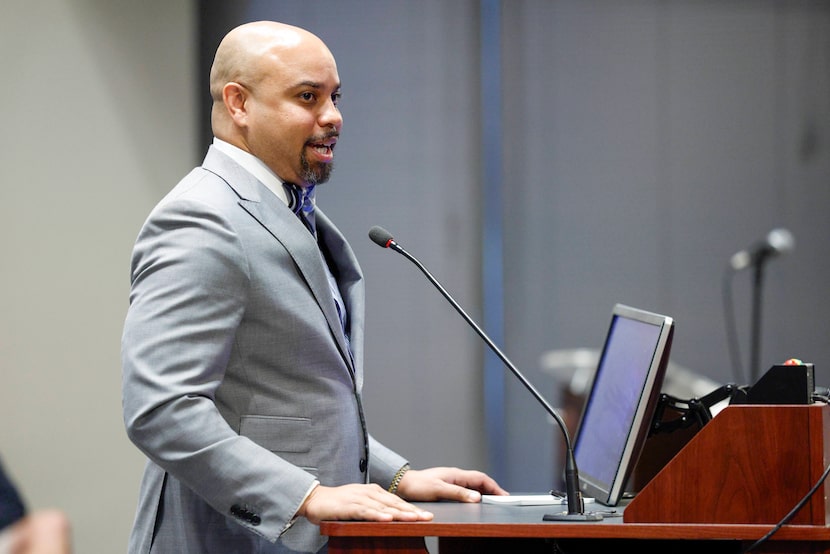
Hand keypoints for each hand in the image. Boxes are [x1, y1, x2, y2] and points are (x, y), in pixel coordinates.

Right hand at [298, 483, 433, 524]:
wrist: (315, 499)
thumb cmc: (338, 504)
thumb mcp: (360, 504)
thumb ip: (375, 508)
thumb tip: (392, 517)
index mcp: (373, 491)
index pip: (396, 501)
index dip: (412, 508)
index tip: (427, 515)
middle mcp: (369, 492)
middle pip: (394, 502)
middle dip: (412, 511)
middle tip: (428, 517)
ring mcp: (359, 498)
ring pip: (383, 506)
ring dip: (399, 513)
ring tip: (414, 519)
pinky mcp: (348, 506)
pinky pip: (365, 511)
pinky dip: (377, 515)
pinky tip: (388, 519)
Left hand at [396, 467, 507, 502]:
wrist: (403, 485)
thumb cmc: (418, 486)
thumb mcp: (439, 490)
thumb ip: (458, 493)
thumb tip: (477, 497)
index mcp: (456, 474)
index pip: (481, 478)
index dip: (494, 486)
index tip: (503, 496)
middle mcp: (455, 476)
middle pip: (479, 481)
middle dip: (492, 489)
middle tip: (502, 500)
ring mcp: (451, 480)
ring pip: (473, 485)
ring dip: (484, 491)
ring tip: (492, 501)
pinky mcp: (447, 486)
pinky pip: (466, 489)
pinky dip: (474, 494)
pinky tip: (475, 501)